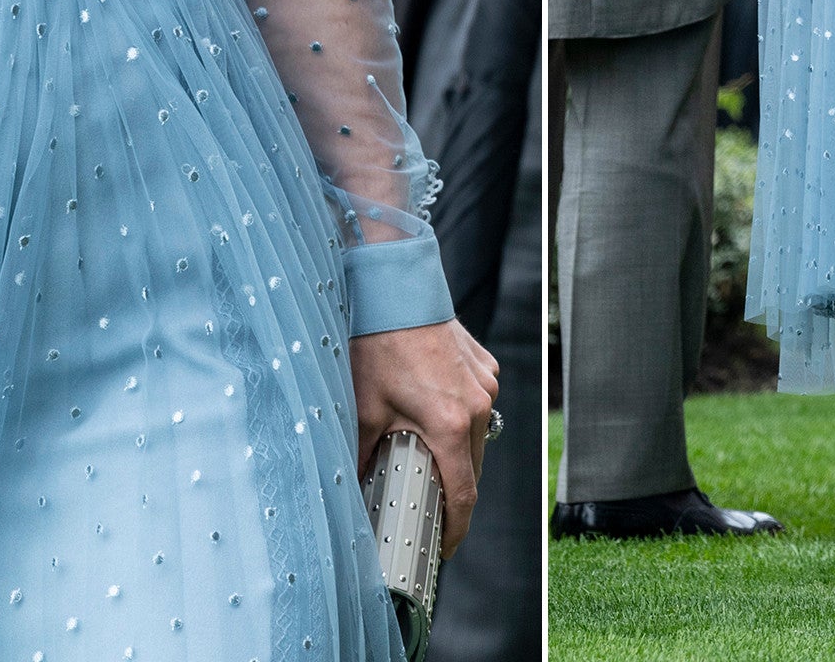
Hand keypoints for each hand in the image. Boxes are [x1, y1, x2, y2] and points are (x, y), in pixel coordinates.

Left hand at [352, 317, 498, 557]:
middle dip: (452, 488)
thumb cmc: (378, 345)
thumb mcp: (364, 407)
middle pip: (473, 465)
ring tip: (423, 447)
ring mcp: (483, 382)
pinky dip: (459, 411)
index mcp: (450, 424)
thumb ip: (361, 454)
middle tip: (425, 500)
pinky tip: (430, 403)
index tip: (444, 545)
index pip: (464, 494)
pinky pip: (476, 400)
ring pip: (476, 432)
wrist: (394, 289)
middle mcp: (475, 405)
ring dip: (456, 446)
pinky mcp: (483, 363)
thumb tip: (350, 486)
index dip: (455, 528)